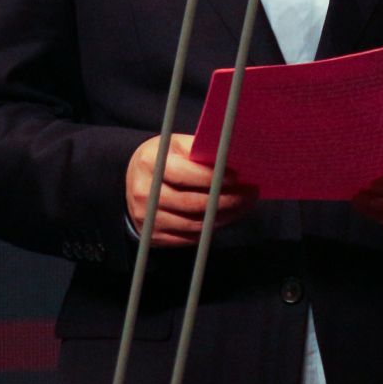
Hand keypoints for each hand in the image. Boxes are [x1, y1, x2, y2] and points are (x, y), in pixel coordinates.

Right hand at [126, 134, 255, 246]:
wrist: (134, 178)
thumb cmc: (165, 158)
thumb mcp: (177, 145)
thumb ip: (200, 152)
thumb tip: (234, 160)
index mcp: (152, 163)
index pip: (187, 174)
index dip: (215, 178)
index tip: (238, 177)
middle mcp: (145, 192)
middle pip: (194, 203)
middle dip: (227, 200)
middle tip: (249, 194)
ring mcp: (147, 217)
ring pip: (194, 224)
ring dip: (224, 217)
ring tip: (242, 206)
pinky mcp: (153, 235)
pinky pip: (188, 238)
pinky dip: (210, 230)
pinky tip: (224, 218)